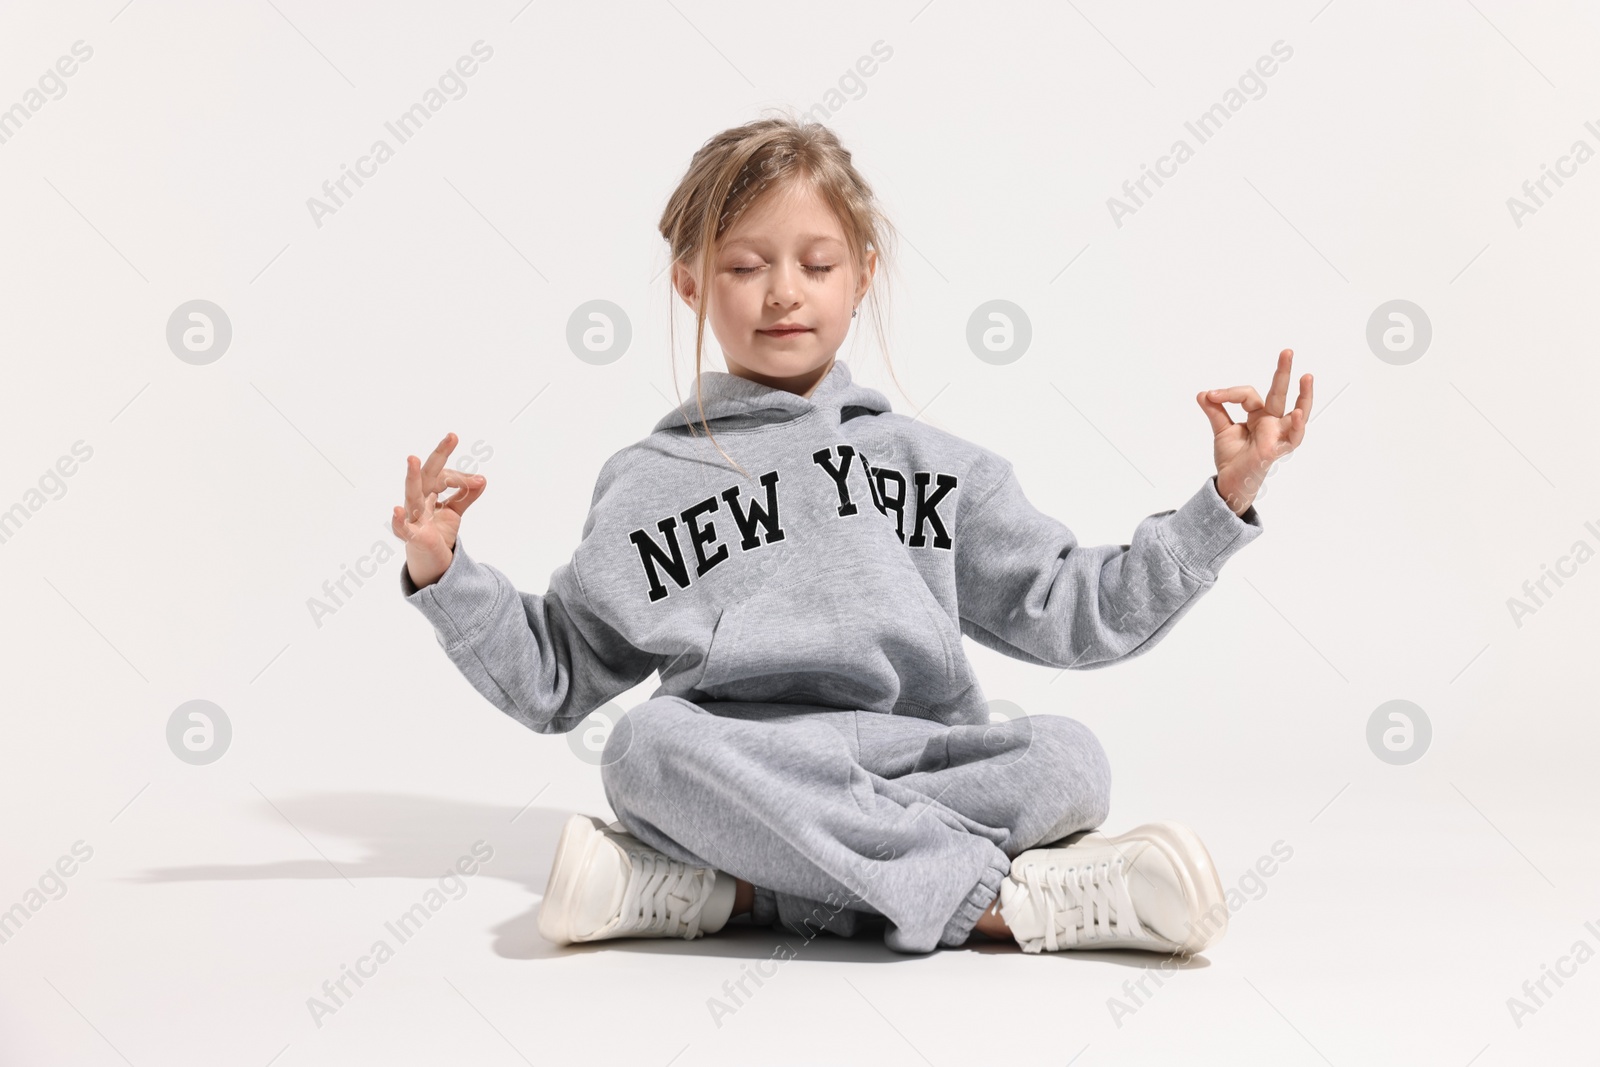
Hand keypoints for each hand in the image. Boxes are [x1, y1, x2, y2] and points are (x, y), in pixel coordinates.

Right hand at [391, 432, 487, 588]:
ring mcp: (412, 515)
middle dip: (439, 455)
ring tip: (413, 458)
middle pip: (428, 474)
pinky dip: (399, 520)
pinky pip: (402, 528)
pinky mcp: (411, 535)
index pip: (445, 475)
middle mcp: (418, 499)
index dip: (462, 477)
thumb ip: (466, 495)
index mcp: (428, 490)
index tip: (478, 481)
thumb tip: (483, 479)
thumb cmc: (437, 530)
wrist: (430, 559)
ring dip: (413, 477)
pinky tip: (398, 510)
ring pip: (412, 493)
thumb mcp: (454, 510)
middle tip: (452, 437)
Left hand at [1197, 349, 1312, 514]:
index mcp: (1258, 415)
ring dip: (1304, 395)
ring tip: (1307, 377)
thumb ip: (1216, 411)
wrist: (1229, 480)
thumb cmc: (1232, 457)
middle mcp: (1271, 421)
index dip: (1229, 393)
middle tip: (1287, 351)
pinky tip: (1300, 413)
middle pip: (1279, 394)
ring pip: (1296, 412)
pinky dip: (1297, 426)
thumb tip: (1203, 393)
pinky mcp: (1276, 448)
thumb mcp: (1222, 429)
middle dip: (1283, 372)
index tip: (1210, 395)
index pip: (1248, 395)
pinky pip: (1293, 437)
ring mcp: (1277, 434)